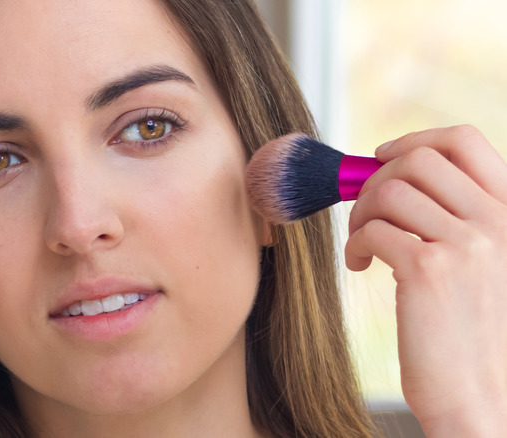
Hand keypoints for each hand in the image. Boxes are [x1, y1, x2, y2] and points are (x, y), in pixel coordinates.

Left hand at [344, 125, 506, 436]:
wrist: (480, 394)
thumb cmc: (469, 331)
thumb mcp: (481, 263)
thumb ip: (454, 217)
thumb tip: (391, 175)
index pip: (465, 142)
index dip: (414, 140)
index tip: (381, 157)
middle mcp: (496, 222)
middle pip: (416, 160)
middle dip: (375, 180)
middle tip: (365, 214)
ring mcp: (466, 244)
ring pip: (388, 191)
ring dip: (360, 214)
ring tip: (363, 246)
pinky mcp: (428, 271)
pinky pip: (372, 229)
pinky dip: (355, 243)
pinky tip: (361, 265)